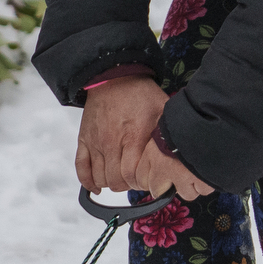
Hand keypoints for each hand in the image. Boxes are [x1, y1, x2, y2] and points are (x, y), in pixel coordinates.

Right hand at [77, 78, 212, 200]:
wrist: (114, 77)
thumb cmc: (139, 94)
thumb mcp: (162, 111)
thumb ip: (168, 133)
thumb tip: (181, 150)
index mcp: (133, 136)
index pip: (131, 175)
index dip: (140, 183)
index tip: (147, 180)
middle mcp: (111, 142)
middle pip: (115, 180)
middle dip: (128, 185)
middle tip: (136, 179)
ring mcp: (95, 142)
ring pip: (100, 177)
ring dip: (111, 183)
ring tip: (122, 178)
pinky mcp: (84, 140)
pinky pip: (81, 167)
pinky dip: (88, 181)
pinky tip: (97, 186)